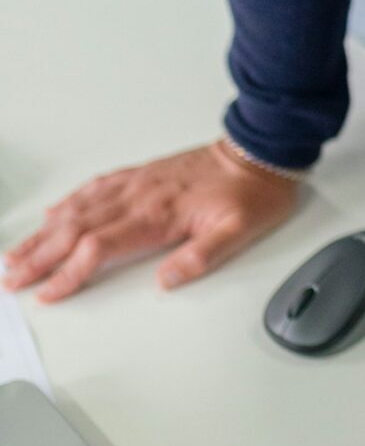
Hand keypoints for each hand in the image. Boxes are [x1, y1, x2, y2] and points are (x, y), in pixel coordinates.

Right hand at [1, 142, 300, 300]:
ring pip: (78, 208)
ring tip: (17, 251)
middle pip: (76, 229)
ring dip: (45, 232)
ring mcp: (137, 183)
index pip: (99, 248)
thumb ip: (201, 256)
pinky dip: (69, 201)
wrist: (258, 152)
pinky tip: (54, 212)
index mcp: (158, 215)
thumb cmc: (251, 193)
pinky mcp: (141, 174)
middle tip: (11, 277)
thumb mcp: (240, 231)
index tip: (47, 293)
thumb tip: (166, 281)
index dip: (68, 273)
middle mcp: (139, 197)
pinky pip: (96, 187)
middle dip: (40, 256)